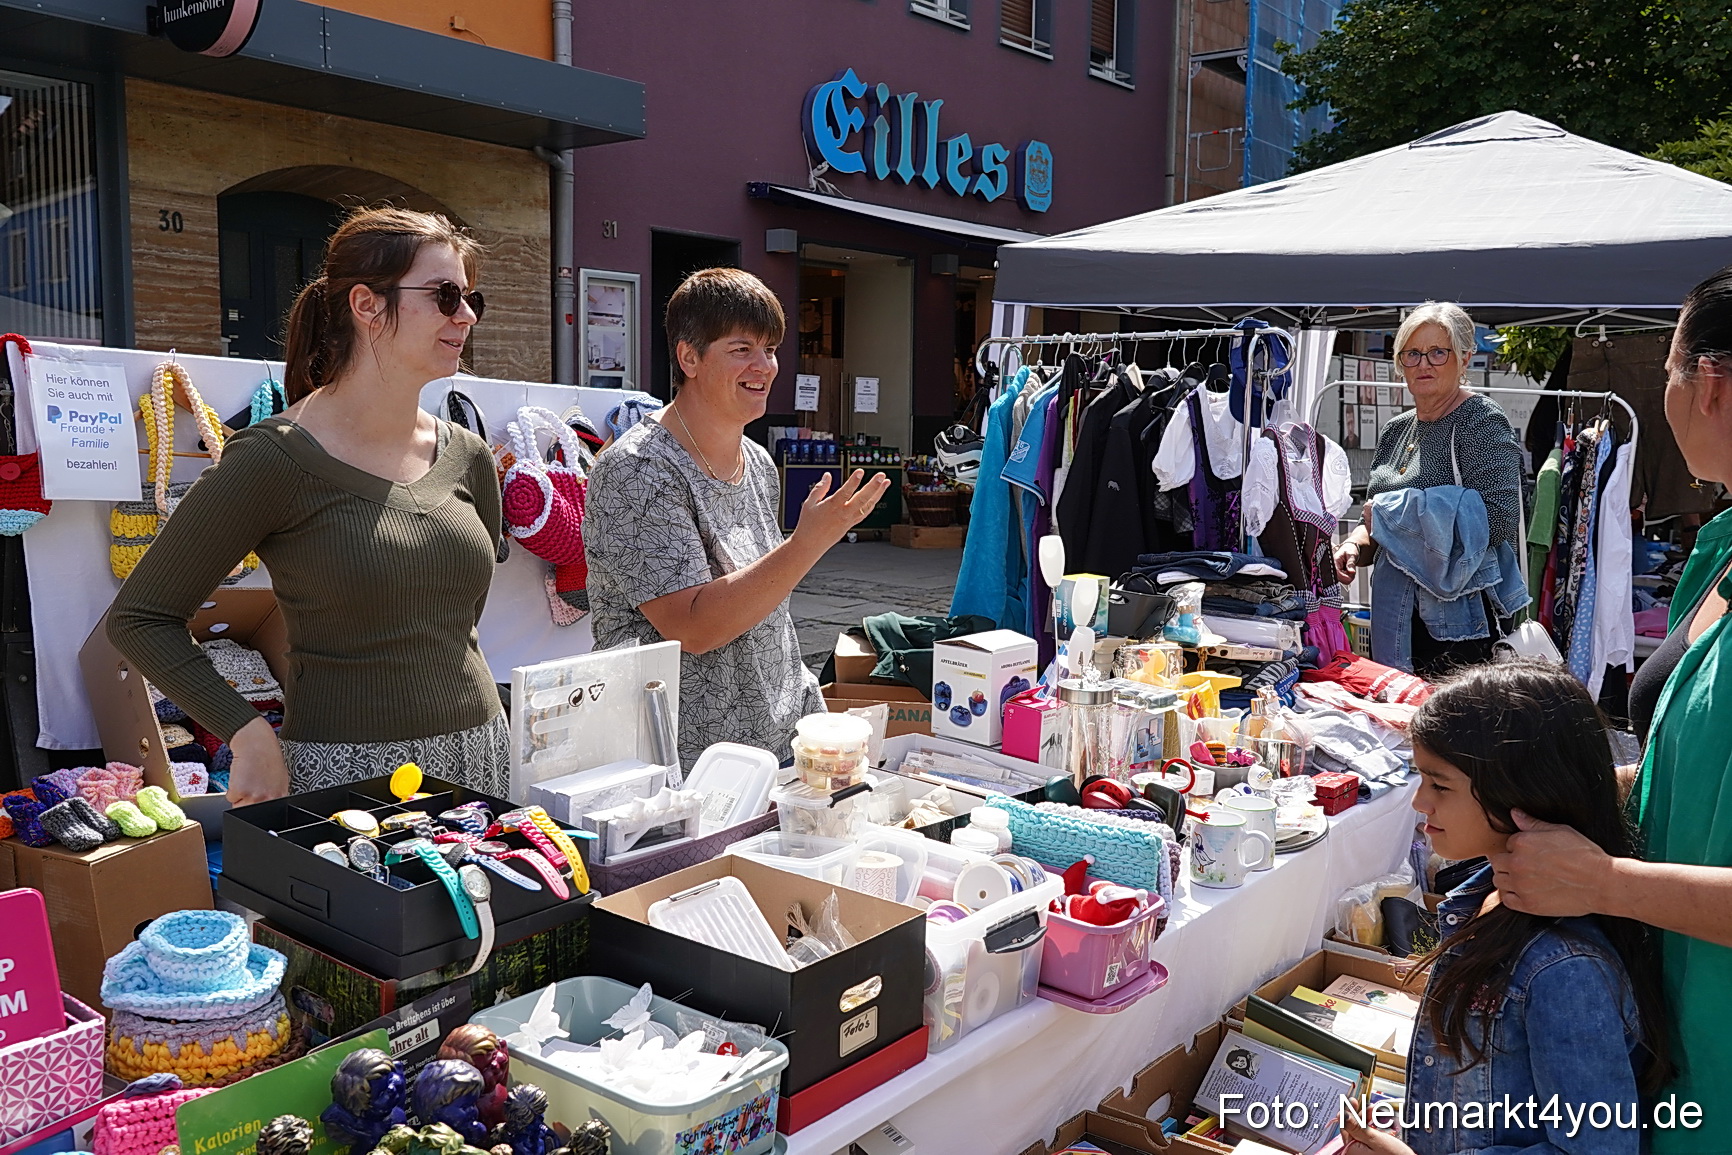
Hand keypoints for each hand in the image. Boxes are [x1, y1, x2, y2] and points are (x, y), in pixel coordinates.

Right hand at [226, 715, 289, 805]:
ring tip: (248, 780)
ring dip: (239, 796)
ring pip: (238, 806)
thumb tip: (267, 809)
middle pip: (250, 813)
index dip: (258, 809)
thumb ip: (273, 796)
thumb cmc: (267, 758)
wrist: (256, 744)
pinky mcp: (240, 791)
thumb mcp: (278, 780)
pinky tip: (241, 776)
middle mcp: (268, 799)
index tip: (258, 801)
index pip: (266, 815)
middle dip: (247, 803)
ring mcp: (254, 796)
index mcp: (280, 797)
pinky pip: (230, 797)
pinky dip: (231, 788)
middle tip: (253, 785)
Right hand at [793, 469, 891, 548]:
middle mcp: (843, 513)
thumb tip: (828, 476)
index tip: (860, 471)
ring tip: (886, 482)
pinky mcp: (851, 524)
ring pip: (867, 506)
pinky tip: (877, 496)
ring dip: (878, 493)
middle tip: (882, 476)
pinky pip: (865, 513)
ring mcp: (849, 520)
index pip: (845, 492)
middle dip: (873, 486)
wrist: (810, 545)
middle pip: (862, 498)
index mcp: (832, 506)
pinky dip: (872, 503)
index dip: (854, 481)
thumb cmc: (808, 524)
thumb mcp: (810, 503)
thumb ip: (820, 488)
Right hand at [1334, 539, 1362, 584]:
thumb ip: (1351, 563)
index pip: (1336, 571)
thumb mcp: (1352, 555)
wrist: (1350, 549)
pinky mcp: (1338, 574)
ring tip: (1351, 569)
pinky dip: (1348, 577)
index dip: (1343, 576)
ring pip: (1341, 580)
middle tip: (1352, 570)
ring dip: (1349, 577)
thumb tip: (1352, 571)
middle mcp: (1333, 566)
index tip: (1349, 578)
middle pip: (1338, 577)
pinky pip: (1343, 580)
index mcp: (1335, 560)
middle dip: (1347, 577)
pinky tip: (1349, 571)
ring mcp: (1335, 571)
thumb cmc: (1350, 550)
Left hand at [1339, 1105, 1411, 1154]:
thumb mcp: (1375, 1139)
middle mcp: (1354, 1152)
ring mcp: (1362, 1153)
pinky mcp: (1371, 1153)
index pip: (1344, 1127)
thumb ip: (1356, 1127)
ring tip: (1373, 1110)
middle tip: (1365, 1104)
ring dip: (1365, 1119)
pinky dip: (1370, 1128)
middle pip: (1352, 1129)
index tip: (1353, 1101)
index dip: (1348, 1112)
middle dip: (1358, 1115)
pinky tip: (1376, 1120)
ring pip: (1360, 1132)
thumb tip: (1341, 1115)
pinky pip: (1366, 1138)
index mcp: (1351, 1150)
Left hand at [1490, 810, 1610, 916]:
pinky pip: (1506, 899)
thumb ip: (1533, 823)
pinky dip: (1512, 896)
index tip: (1530, 854)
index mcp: (1522, 842)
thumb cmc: (1585, 854)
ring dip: (1507, 878)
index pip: (1507, 844)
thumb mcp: (1560, 830)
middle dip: (1508, 862)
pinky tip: (1524, 892)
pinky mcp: (1528, 904)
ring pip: (1498, 880)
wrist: (1601, 882)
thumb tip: (1514, 813)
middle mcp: (1517, 863)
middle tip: (1525, 866)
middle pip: (1498, 862)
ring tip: (1524, 879)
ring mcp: (1521, 885)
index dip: (1518, 848)